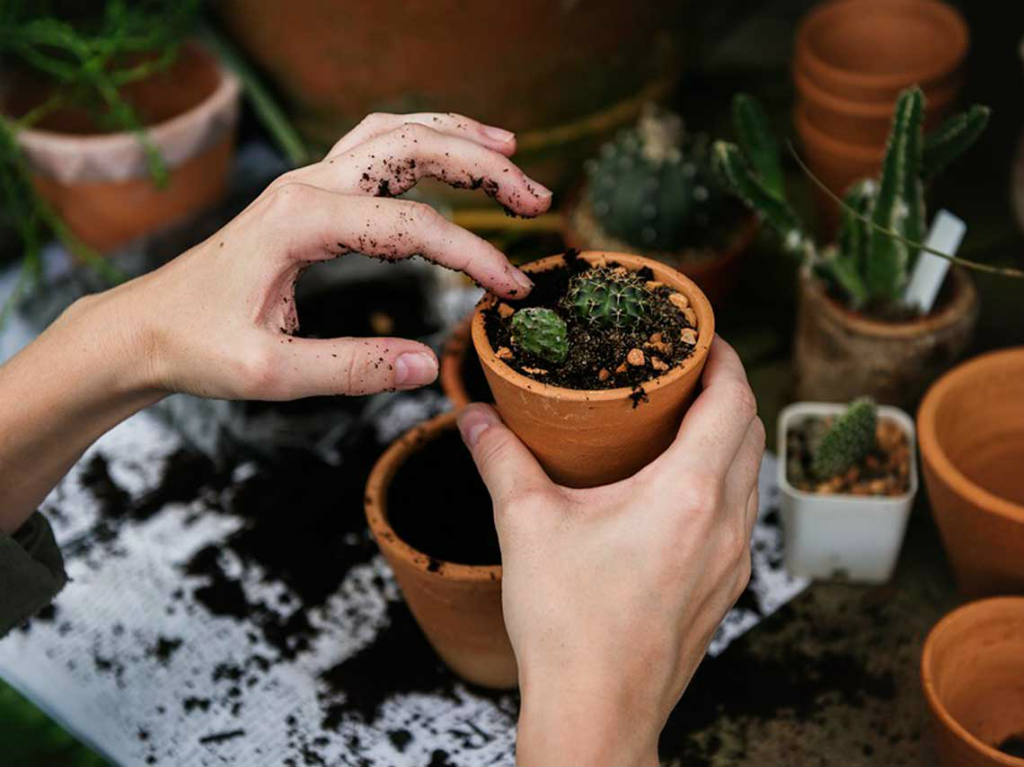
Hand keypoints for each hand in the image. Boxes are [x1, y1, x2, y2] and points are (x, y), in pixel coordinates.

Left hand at [75, 111, 550, 399]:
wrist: (145, 327)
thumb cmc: (198, 347)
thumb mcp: (271, 373)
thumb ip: (352, 369)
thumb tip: (428, 366)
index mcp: (300, 222)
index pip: (412, 227)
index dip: (473, 256)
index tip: (511, 290)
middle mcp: (306, 186)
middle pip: (412, 148)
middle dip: (483, 167)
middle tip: (537, 199)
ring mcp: (306, 182)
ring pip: (394, 134)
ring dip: (457, 138)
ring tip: (511, 153)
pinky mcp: (308, 195)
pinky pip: (374, 148)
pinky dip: (421, 142)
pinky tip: (450, 154)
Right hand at [458, 338, 764, 765]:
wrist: (596, 714)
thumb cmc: (568, 625)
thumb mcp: (526, 526)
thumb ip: (500, 459)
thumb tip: (474, 416)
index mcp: (688, 493)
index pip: (734, 400)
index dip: (724, 357)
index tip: (700, 336)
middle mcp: (726, 523)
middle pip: (750, 432)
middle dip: (726, 391)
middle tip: (682, 372)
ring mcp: (732, 561)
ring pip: (749, 476)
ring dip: (727, 438)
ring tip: (679, 423)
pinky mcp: (724, 590)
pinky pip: (740, 516)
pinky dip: (721, 483)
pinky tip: (676, 491)